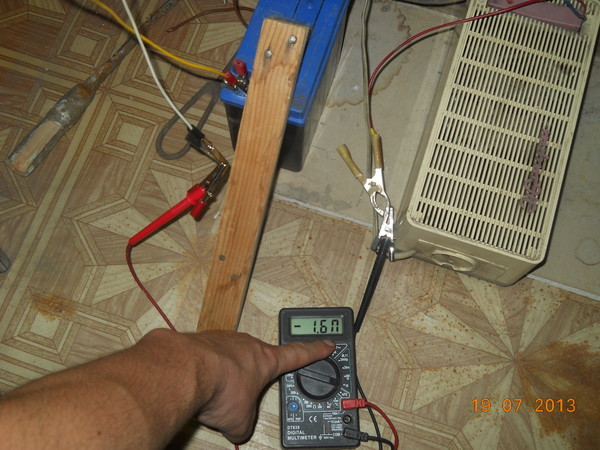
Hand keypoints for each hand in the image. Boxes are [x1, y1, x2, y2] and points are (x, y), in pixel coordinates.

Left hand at [187, 330, 334, 442]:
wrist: (186, 371)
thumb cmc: (218, 386)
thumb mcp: (239, 422)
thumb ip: (244, 426)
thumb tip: (237, 431)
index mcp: (266, 360)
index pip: (298, 354)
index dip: (315, 351)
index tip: (326, 344)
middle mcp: (246, 345)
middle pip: (256, 360)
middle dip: (249, 377)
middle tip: (241, 392)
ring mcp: (223, 340)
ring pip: (228, 360)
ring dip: (224, 376)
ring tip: (213, 394)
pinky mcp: (201, 341)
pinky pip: (206, 359)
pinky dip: (203, 372)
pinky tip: (197, 386)